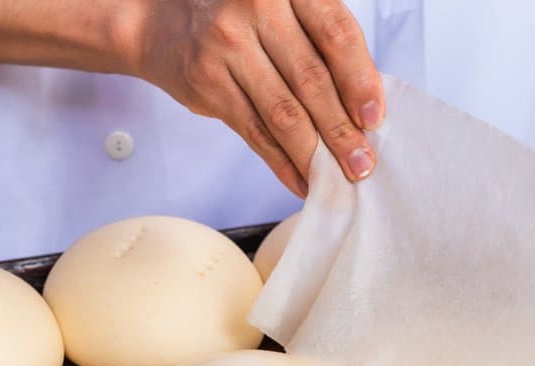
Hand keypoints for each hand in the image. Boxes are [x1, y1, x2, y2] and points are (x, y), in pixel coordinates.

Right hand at [126, 0, 383, 196]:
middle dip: (341, 129)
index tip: (374, 118)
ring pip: (283, 111)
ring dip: (314, 153)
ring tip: (338, 176)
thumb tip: (363, 104)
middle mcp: (257, 7)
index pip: (335, 33)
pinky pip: (254, 131)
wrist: (160, 19)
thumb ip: (319, 41)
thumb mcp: (281, 6)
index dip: (360, 80)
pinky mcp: (207, 82)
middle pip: (311, 78)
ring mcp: (227, 45)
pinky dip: (281, 162)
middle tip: (362, 162)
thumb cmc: (237, 15)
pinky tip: (300, 179)